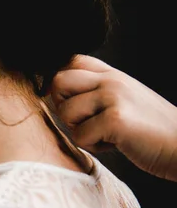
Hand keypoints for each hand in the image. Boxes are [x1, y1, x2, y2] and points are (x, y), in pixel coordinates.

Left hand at [50, 55, 176, 181]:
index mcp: (113, 74)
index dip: (62, 84)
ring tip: (105, 134)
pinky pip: (79, 135)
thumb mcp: (126, 99)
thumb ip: (99, 90)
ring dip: (79, 130)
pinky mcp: (116, 120)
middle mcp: (112, 80)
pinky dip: (93, 146)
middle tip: (84, 121)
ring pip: (65, 111)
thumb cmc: (152, 130)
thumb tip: (55, 91)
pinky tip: (115, 144)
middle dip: (62, 106)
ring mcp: (114, 97)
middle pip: (59, 81)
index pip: (71, 61)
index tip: (72, 104)